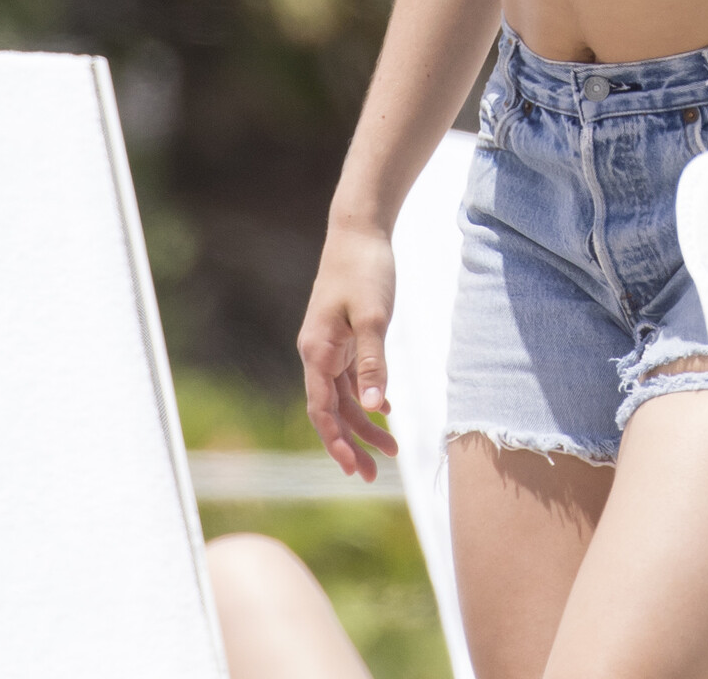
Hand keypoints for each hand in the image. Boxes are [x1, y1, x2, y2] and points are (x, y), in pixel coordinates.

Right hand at [296, 222, 400, 478]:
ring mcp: (329, 346)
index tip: (353, 469)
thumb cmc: (365, 270)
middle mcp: (317, 353)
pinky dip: (366, 396)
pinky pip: (350, 378)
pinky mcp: (342, 337)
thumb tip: (371, 406)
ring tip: (389, 451)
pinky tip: (386, 412)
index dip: (336, 442)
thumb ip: (373, 361)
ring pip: (342, 397)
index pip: (321, 411)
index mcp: (317, 352)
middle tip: (372, 476)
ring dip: (362, 424)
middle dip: (350, 444)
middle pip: (330, 411)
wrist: (359, 231)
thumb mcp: (373, 316)